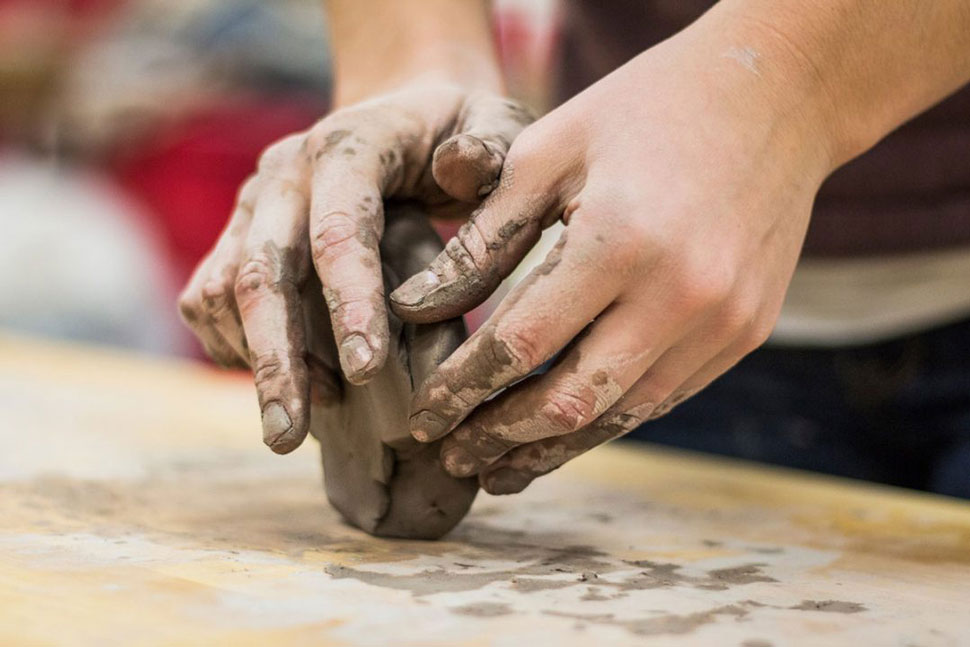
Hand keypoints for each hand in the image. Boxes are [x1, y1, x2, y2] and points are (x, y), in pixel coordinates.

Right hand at [178, 81, 531, 452]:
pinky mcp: (238, 235)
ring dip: (253, 360)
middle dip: (275, 359)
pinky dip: (234, 347)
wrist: (403, 113)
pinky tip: (283, 383)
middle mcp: (285, 174)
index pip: (339, 229)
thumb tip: (458, 169)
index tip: (367, 373)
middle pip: (261, 271)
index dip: (349, 302)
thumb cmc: (459, 130)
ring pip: (222, 290)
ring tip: (296, 423)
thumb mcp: (495, 123)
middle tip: (287, 437)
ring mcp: (253, 205)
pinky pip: (209, 297)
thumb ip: (490, 147)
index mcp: (349, 147)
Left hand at [390, 26, 835, 493]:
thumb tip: (414, 309)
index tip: (420, 416)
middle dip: (500, 437)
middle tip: (451, 456)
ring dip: (554, 448)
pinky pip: (664, 396)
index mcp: (619, 240)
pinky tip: (567, 429)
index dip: (461, 388)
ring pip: (621, 414)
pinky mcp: (746, 332)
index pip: (520, 343)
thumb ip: (483, 238)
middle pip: (570, 400)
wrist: (777, 94)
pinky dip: (608, 418)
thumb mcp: (549, 151)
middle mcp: (681, 295)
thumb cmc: (644, 110)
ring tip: (500, 469)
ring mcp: (724, 322)